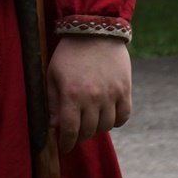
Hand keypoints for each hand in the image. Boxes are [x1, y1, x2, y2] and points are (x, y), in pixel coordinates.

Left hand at [47, 34, 131, 152]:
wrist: (94, 30)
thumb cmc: (68, 53)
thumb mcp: (53, 74)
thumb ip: (52, 101)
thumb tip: (54, 126)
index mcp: (71, 94)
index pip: (69, 130)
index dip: (65, 143)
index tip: (63, 148)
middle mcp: (93, 98)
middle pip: (88, 131)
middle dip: (79, 136)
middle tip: (74, 134)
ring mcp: (111, 95)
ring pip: (106, 126)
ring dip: (96, 128)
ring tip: (89, 122)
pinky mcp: (125, 90)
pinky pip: (123, 117)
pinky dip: (115, 121)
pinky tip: (106, 116)